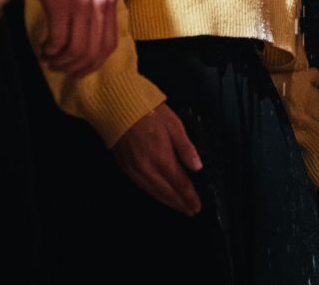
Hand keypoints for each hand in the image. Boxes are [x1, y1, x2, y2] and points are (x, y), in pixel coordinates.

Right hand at [23, 0, 116, 76]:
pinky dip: (50, 50)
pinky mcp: (62, 5)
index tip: (78, 71)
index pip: (109, 45)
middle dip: (75, 67)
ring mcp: (83, 5)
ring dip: (60, 61)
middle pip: (93, 52)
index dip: (93, 64)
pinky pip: (59, 41)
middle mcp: (101, 4)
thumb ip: (94, 10)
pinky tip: (43, 47)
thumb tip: (87, 43)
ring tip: (48, 57)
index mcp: (110, 0)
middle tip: (59, 68)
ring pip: (76, 50)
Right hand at [112, 102, 202, 216]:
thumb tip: (197, 167)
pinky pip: (142, 187)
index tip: (197, 205)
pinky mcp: (126, 168)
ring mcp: (135, 170)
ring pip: (154, 193)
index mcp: (162, 157)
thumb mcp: (174, 125)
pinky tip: (159, 196)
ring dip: (168, 202)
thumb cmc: (149, 112)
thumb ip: (186, 148)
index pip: (180, 183)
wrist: (120, 108)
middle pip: (167, 192)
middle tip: (191, 211)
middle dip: (180, 203)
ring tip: (179, 208)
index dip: (190, 196)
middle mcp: (147, 168)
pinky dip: (153, 195)